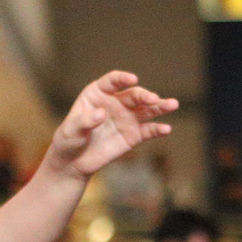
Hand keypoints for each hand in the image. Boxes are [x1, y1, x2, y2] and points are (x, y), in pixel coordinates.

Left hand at [46, 71, 177, 179]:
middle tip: (154, 99)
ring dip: (160, 106)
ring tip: (173, 104)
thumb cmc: (69, 140)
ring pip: (146, 109)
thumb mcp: (71, 130)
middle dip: (145, 96)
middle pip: (133, 95)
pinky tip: (166, 129)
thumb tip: (101, 114)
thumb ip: (85, 121)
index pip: (112, 81)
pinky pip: (148, 130)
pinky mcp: (134, 135)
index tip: (133, 79)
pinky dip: (157, 130)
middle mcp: (116, 102)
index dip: (123, 79)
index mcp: (98, 93)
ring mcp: (127, 118)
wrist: (74, 162)